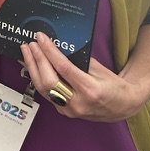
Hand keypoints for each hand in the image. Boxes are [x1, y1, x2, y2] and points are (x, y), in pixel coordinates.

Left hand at [19, 33, 145, 121]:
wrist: (122, 107)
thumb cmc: (113, 85)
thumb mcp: (100, 69)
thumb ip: (78, 60)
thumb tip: (58, 46)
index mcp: (90, 90)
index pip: (63, 68)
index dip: (49, 52)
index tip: (41, 38)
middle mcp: (78, 103)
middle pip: (49, 81)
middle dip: (37, 60)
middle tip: (30, 45)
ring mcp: (70, 110)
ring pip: (44, 89)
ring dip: (32, 69)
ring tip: (26, 53)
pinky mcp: (65, 112)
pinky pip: (47, 94)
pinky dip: (38, 79)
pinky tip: (33, 67)